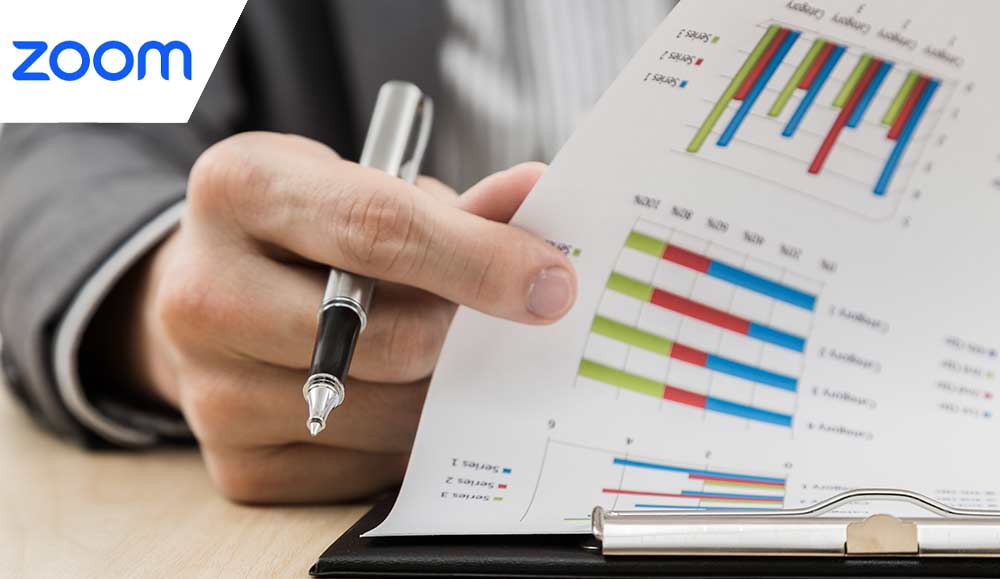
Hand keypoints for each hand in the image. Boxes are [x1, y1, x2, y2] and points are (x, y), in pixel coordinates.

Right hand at [126, 132, 575, 502]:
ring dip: (442, 388)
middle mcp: (203, 294)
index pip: (377, 230)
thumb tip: (534, 200)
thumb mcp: (366, 186)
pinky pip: (369, 469)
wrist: (217, 294)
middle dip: (464, 334)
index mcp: (238, 190)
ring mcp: (211, 392)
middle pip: (389, 338)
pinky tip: (392, 392)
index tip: (552, 286)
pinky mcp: (238, 465)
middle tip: (486, 320)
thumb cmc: (309, 233)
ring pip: (390, 412)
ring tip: (431, 350)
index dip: (480, 260)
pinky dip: (405, 436)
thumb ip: (454, 205)